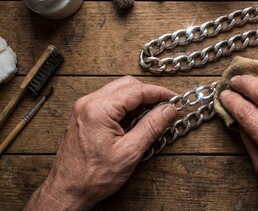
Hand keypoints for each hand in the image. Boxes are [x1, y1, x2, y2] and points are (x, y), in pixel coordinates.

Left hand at [24, 76, 176, 209]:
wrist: (67, 190)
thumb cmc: (92, 177)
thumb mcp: (129, 152)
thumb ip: (151, 126)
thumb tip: (168, 110)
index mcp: (99, 109)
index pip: (136, 90)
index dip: (159, 93)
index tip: (173, 99)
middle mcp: (88, 103)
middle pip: (127, 85)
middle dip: (148, 93)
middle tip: (165, 107)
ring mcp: (84, 108)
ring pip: (118, 91)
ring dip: (137, 100)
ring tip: (152, 116)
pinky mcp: (83, 115)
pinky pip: (109, 101)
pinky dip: (125, 106)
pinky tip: (135, 120)